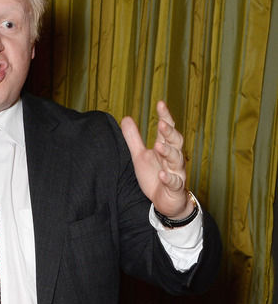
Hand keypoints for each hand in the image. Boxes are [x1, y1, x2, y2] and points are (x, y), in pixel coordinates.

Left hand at [120, 101, 193, 218]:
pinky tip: (162, 173)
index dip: (165, 116)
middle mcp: (173, 158)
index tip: (160, 103)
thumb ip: (134, 138)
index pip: (167, 130)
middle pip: (176, 142)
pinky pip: (174, 182)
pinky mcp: (175, 188)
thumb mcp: (140, 156)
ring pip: (177, 160)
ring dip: (168, 152)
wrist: (166, 200)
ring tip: (159, 145)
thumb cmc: (155, 175)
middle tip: (162, 123)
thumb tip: (126, 117)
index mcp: (165, 148)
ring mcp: (177, 173)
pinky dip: (169, 177)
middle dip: (169, 133)